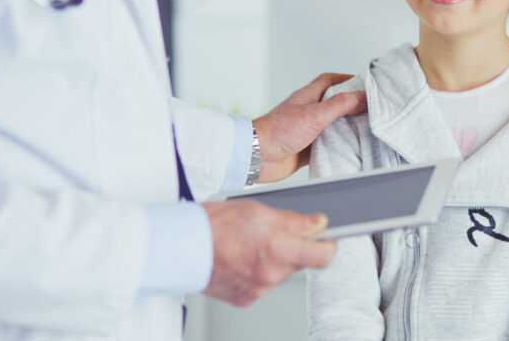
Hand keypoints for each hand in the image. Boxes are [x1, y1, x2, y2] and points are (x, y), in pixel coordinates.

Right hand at [201, 200, 336, 306]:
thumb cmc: (211, 225)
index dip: (328, 245)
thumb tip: (319, 224)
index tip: (326, 237)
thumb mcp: (257, 210)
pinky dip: (257, 271)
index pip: (323, 256)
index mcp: (278, 249)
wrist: (179, 248)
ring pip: (280, 272)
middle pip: (300, 262)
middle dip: (293, 246)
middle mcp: (271, 274)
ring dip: (274, 259)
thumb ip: (294, 220)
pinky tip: (241, 257)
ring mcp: (258, 289)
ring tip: (249, 243)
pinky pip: (262, 283)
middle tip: (272, 231)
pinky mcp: (245, 298)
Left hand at [253, 73, 365, 182]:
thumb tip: (364, 96)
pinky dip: (340, 147)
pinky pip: (329, 145)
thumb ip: (341, 104)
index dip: (348, 79)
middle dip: (353, 104)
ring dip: (348, 127)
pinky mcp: (307, 147)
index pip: (330, 80)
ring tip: (367, 130)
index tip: (366, 83)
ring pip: (334, 125)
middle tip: (372, 108)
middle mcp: (309, 111)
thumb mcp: (315, 114)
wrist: (257, 156)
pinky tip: (351, 150)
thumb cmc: (278, 132)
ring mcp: (308, 129)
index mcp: (309, 96)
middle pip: (335, 102)